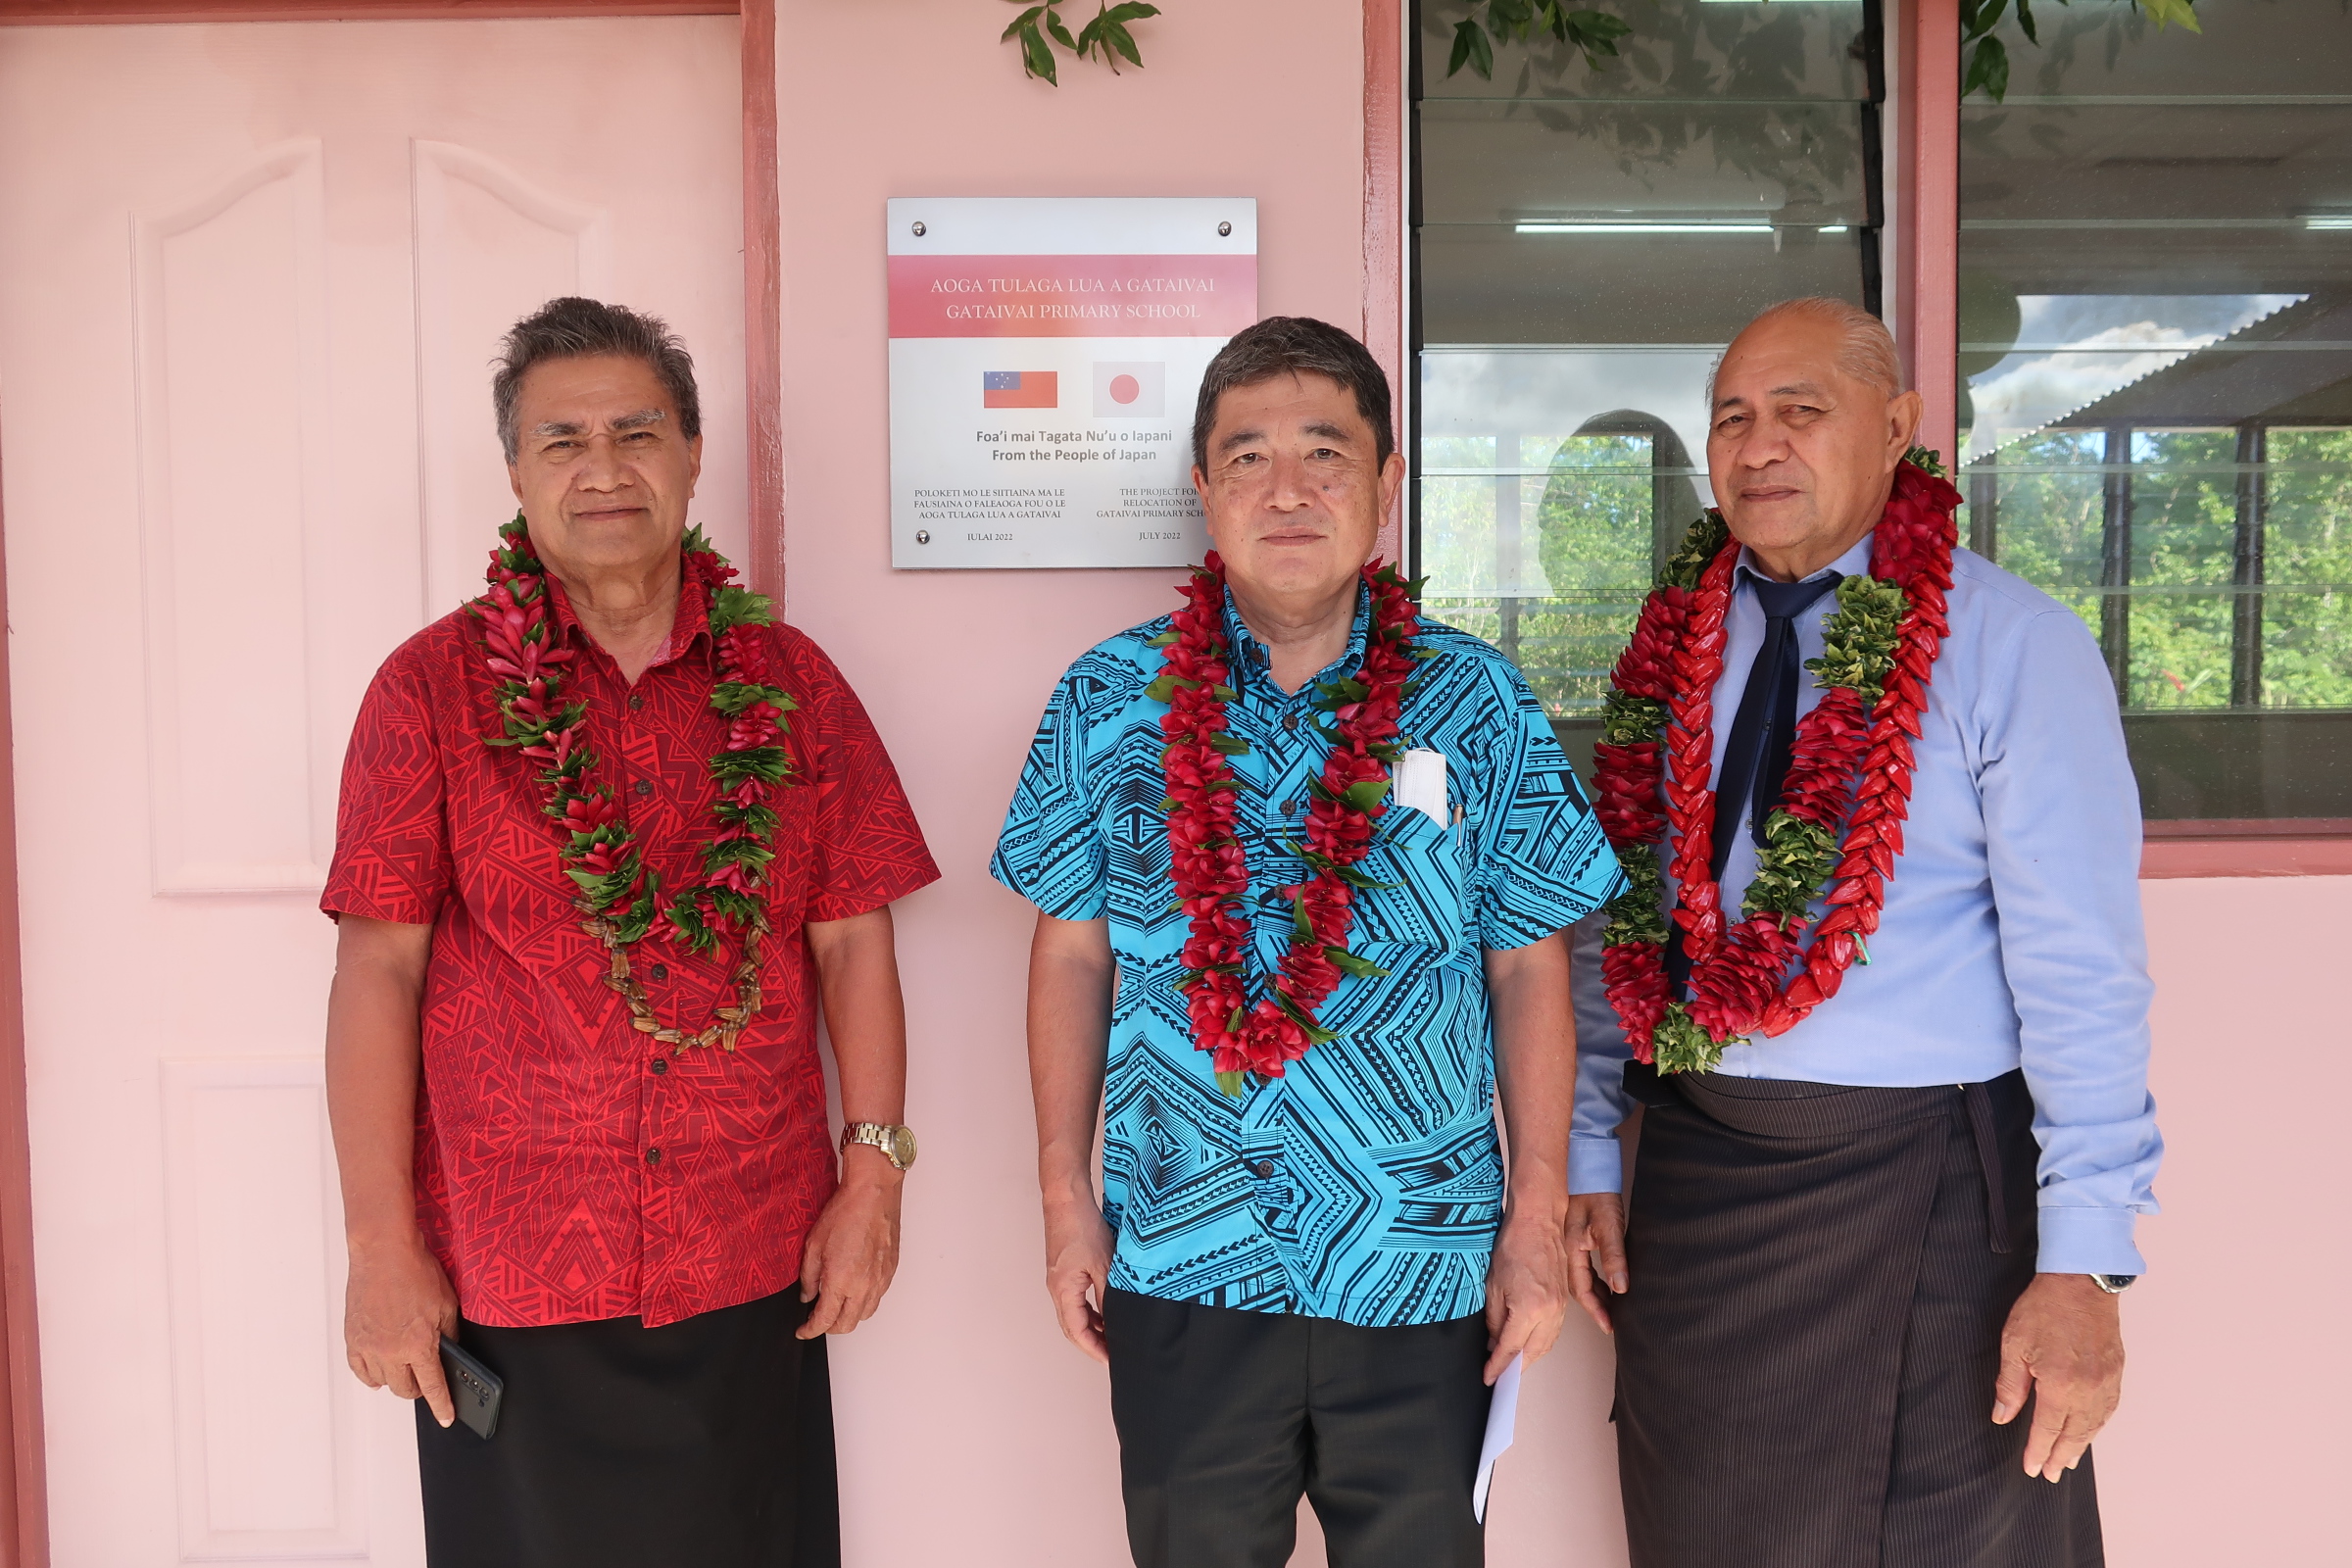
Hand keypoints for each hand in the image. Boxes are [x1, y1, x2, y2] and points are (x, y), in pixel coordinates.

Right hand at [344, 1231, 459, 1426]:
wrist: (383, 1252)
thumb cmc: (415, 1271)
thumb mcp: (447, 1303)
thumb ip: (449, 1334)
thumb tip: (450, 1351)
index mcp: (418, 1345)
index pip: (433, 1386)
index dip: (442, 1406)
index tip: (446, 1418)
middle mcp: (391, 1352)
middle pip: (405, 1390)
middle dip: (419, 1388)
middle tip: (426, 1378)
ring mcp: (368, 1347)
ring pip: (383, 1383)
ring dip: (396, 1379)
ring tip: (405, 1365)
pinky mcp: (352, 1339)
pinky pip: (360, 1371)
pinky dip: (372, 1375)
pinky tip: (379, 1371)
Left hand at [797, 1151, 903, 1336]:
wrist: (873, 1193)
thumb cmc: (845, 1212)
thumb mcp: (813, 1245)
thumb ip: (809, 1277)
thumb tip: (808, 1295)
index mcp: (841, 1281)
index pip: (824, 1320)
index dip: (810, 1330)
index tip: (803, 1330)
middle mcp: (864, 1286)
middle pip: (846, 1325)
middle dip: (829, 1327)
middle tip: (817, 1320)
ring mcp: (880, 1280)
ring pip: (864, 1315)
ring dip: (848, 1317)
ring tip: (836, 1306)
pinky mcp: (890, 1271)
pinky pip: (877, 1298)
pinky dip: (864, 1302)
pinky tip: (854, 1291)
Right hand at [1043, 1198, 1114, 1363]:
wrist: (1066, 1199)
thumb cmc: (1082, 1227)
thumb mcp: (1104, 1265)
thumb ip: (1109, 1295)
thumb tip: (1117, 1320)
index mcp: (1064, 1291)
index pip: (1078, 1333)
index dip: (1095, 1349)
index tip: (1112, 1360)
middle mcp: (1057, 1289)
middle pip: (1072, 1327)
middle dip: (1093, 1343)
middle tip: (1114, 1353)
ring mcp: (1058, 1280)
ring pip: (1074, 1314)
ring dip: (1092, 1327)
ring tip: (1113, 1335)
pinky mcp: (1063, 1270)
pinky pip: (1075, 1299)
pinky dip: (1089, 1310)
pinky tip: (1106, 1309)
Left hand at [1482, 1198, 1572, 1383]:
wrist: (1539, 1222)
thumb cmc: (1514, 1246)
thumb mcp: (1493, 1285)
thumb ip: (1494, 1318)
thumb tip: (1493, 1341)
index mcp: (1529, 1308)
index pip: (1511, 1348)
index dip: (1498, 1365)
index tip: (1489, 1376)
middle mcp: (1549, 1312)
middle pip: (1532, 1352)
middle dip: (1515, 1367)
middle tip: (1499, 1374)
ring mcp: (1560, 1307)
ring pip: (1546, 1344)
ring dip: (1530, 1357)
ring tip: (1512, 1364)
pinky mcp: (1565, 1301)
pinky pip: (1554, 1332)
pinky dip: (1541, 1343)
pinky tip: (1529, 1344)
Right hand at [1565, 1191, 1627, 1333]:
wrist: (1587, 1167)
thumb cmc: (1597, 1193)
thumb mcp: (1609, 1225)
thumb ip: (1614, 1256)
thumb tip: (1621, 1286)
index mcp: (1573, 1249)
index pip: (1583, 1289)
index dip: (1596, 1310)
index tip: (1609, 1326)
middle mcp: (1568, 1251)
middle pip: (1579, 1288)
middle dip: (1596, 1307)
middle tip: (1611, 1322)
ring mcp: (1571, 1245)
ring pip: (1581, 1279)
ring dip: (1596, 1295)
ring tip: (1612, 1308)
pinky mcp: (1577, 1238)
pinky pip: (1583, 1268)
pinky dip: (1595, 1281)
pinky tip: (1607, 1283)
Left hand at [1992, 1273, 2124, 1480]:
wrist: (2081, 1281)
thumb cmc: (2045, 1308)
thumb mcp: (2014, 1344)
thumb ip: (2010, 1385)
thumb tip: (2002, 1415)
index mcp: (2060, 1385)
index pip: (2047, 1429)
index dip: (2038, 1451)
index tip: (2032, 1468)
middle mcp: (2088, 1389)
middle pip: (2075, 1434)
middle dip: (2061, 1456)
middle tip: (2051, 1475)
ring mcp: (2106, 1382)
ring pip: (2094, 1425)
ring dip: (2081, 1445)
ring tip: (2069, 1460)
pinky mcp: (2116, 1372)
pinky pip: (2109, 1409)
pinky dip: (2098, 1425)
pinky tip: (2090, 1431)